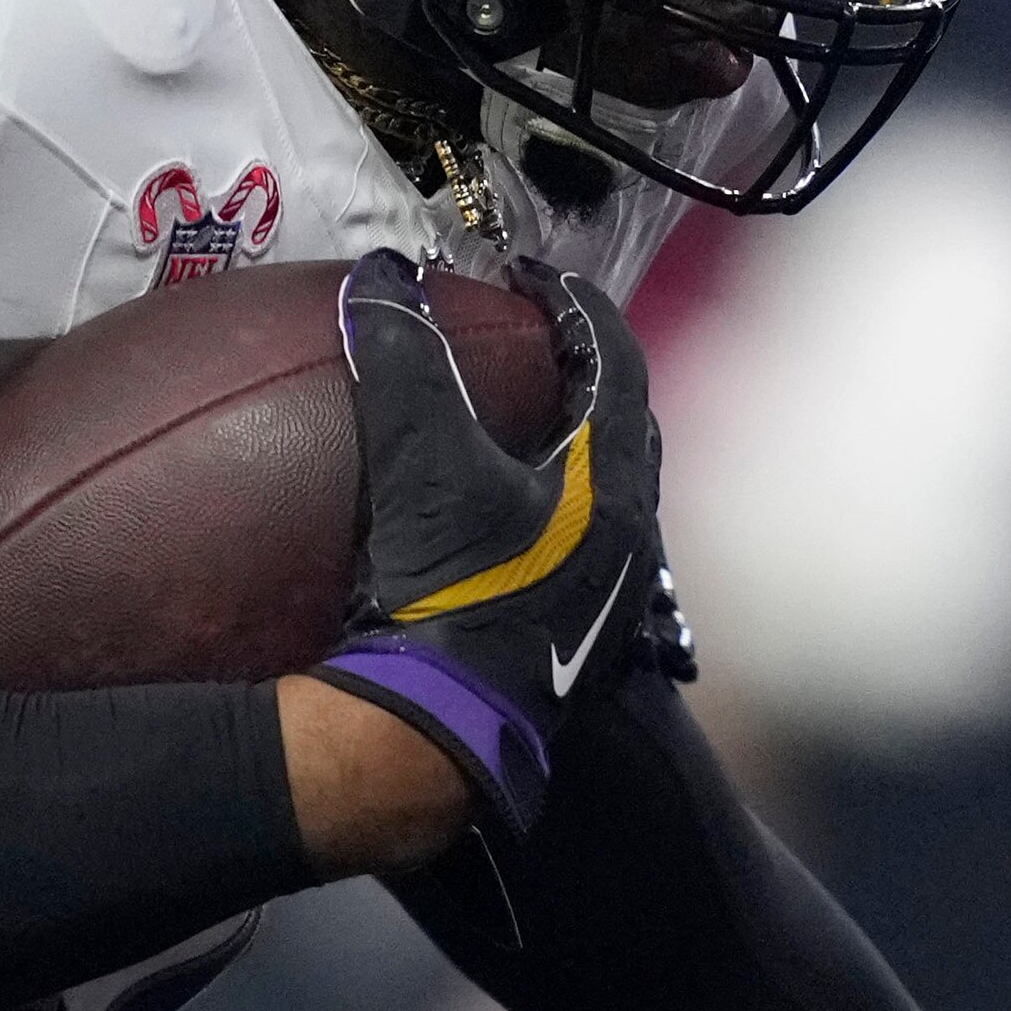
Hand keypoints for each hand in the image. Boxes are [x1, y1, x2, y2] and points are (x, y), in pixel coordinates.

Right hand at [308, 253, 661, 841]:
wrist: (446, 733)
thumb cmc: (452, 598)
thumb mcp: (420, 467)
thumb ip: (402, 364)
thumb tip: (381, 278)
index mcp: (611, 482)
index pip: (615, 360)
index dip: (572, 305)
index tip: (525, 277)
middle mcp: (628, 535)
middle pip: (624, 426)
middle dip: (583, 373)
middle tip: (531, 340)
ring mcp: (606, 592)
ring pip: (605, 492)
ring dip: (568, 446)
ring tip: (514, 422)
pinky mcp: (571, 635)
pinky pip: (575, 544)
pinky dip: (544, 508)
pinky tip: (494, 520)